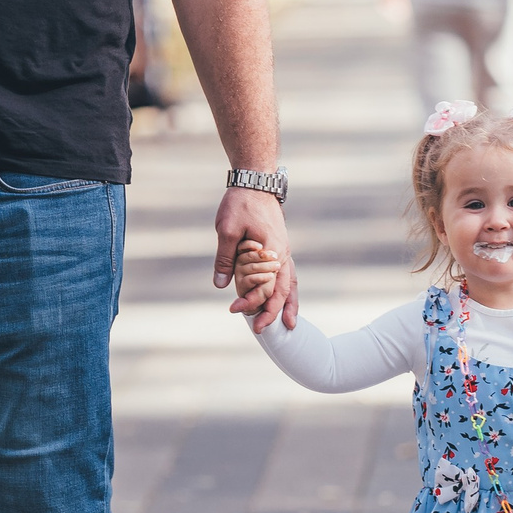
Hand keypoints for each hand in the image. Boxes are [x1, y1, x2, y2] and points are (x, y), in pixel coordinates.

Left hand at [214, 188, 297, 332]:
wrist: (256, 182)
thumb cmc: (241, 203)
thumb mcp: (227, 229)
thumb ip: (225, 259)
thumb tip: (221, 285)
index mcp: (272, 251)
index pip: (264, 286)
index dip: (250, 301)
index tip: (233, 309)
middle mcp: (283, 254)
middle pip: (283, 290)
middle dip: (273, 312)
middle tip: (261, 330)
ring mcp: (284, 251)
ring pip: (291, 284)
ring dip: (288, 304)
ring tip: (289, 325)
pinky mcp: (280, 249)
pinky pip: (288, 275)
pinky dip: (288, 290)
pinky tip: (285, 301)